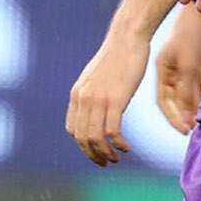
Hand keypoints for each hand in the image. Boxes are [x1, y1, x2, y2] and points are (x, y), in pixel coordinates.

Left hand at [67, 31, 148, 165]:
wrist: (128, 38)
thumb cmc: (118, 55)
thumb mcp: (98, 75)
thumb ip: (94, 92)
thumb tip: (97, 104)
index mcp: (77, 94)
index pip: (73, 129)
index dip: (83, 145)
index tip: (97, 150)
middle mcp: (84, 99)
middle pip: (82, 138)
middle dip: (93, 155)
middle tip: (107, 162)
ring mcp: (98, 99)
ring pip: (96, 138)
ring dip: (105, 153)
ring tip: (116, 158)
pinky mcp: (116, 100)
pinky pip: (112, 131)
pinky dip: (118, 144)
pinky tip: (126, 147)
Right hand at [156, 8, 200, 134]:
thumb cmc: (194, 34)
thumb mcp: (190, 64)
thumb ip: (187, 90)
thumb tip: (186, 116)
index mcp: (163, 68)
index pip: (164, 101)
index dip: (173, 117)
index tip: (185, 130)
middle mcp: (171, 68)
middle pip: (176, 97)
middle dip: (185, 113)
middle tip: (195, 127)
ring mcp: (183, 63)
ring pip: (188, 90)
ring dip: (195, 104)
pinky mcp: (196, 58)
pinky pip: (198, 81)